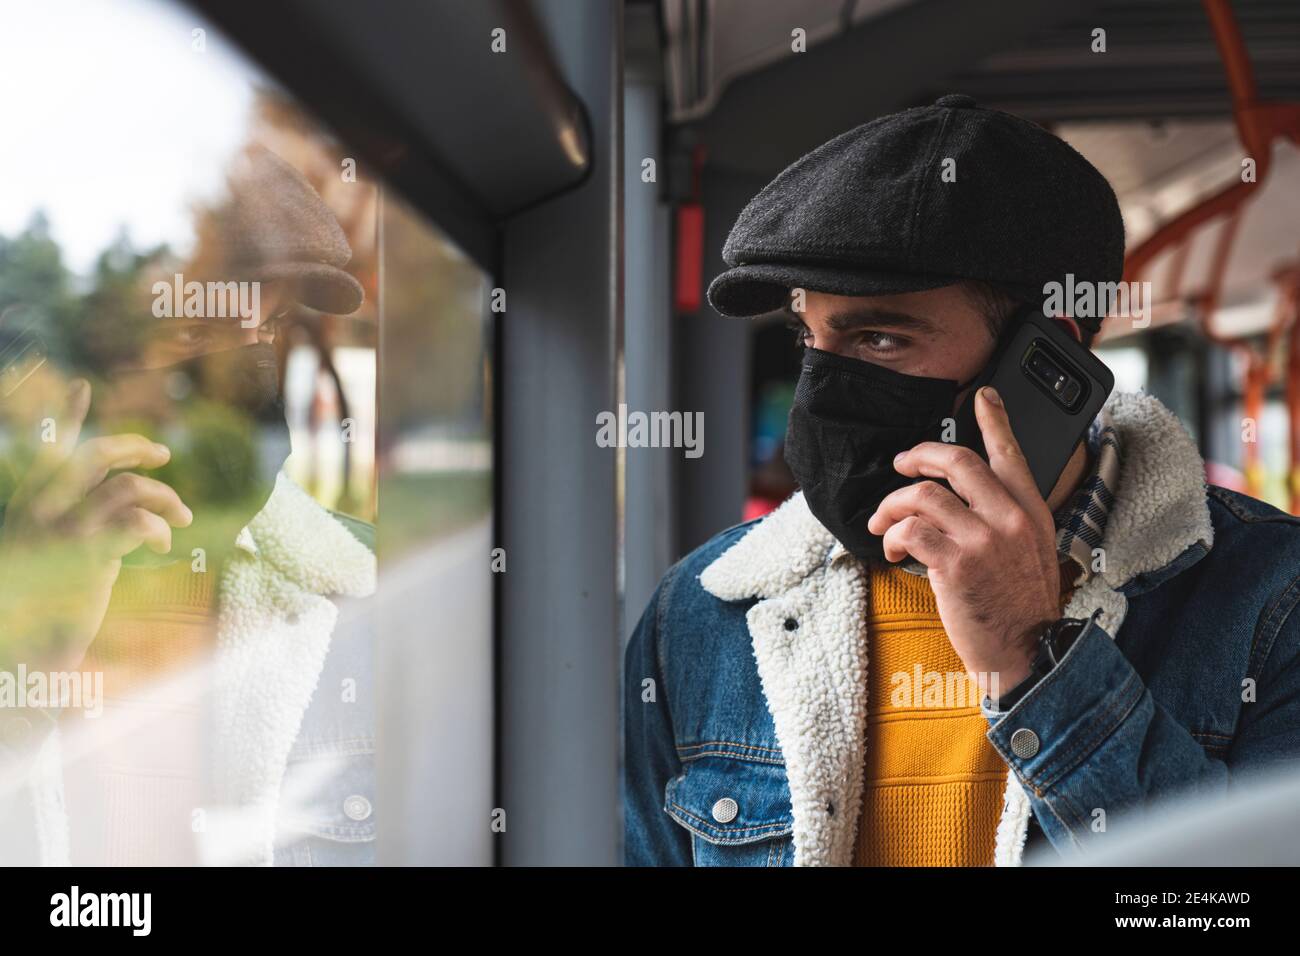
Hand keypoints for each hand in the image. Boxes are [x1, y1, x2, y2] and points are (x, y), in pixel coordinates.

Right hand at [0, 378, 192, 675]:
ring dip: (165, 498)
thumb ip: (87, 526)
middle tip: (165, 455)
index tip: (82, 385)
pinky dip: (160, 529)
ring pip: (128, 488)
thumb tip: (131, 509)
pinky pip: (138, 523)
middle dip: (135, 448)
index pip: (50, 450)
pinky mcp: (89, 555)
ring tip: (182, 517)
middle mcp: (43, 512)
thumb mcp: (63, 556)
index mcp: (31, 506)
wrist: (29, 648)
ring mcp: (64, 531)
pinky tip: (164, 545)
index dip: (68, 416)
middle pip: (96, 456)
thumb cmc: (49, 607)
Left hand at [867, 386, 1060, 697]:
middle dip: (917, 457)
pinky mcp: (956, 564)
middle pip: (956, 461)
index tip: (983, 396)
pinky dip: (893, 537)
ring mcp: (984, 540)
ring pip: (923, 495)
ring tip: (885, 525)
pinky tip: (895, 552)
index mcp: (1031, 512)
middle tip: (900, 466)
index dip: (995, 420)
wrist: (1028, 653)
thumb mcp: (1031, 552)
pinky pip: (910, 530)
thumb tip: (964, 496)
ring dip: (892, 507)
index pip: (1012, 453)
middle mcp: (1010, 518)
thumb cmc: (1021, 605)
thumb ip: (1006, 518)